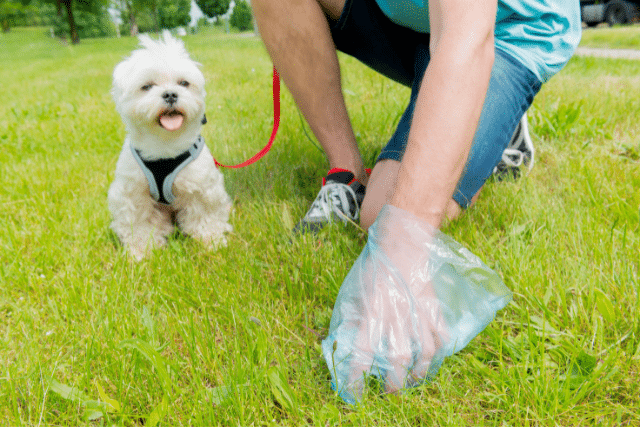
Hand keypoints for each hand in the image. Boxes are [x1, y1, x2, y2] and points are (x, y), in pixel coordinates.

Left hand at [322, 205, 510, 403]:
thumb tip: (342, 342)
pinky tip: (433, 358)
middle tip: (390, 391)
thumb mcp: (353, 291)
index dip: (357, 377)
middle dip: (395, 382)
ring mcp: (418, 312)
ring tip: (413, 379)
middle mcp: (396, 315)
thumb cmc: (373, 268)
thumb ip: (350, 317)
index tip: (354, 391)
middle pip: (399, 359)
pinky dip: (440, 351)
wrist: (401, 245)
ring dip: (420, 372)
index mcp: (371, 312)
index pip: (362, 352)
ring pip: (425, 352)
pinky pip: (442, 335)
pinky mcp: (433, 307)